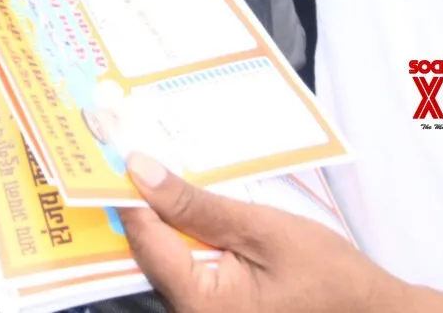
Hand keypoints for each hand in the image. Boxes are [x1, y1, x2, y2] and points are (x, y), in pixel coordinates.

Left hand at [120, 153, 409, 311]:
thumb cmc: (331, 277)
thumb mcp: (265, 230)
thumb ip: (199, 205)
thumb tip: (140, 171)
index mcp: (201, 306)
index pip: (144, 240)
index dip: (126, 192)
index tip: (111, 147)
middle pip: (148, 251)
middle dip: (141, 202)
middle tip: (129, 147)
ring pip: (164, 258)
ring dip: (163, 217)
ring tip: (157, 167)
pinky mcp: (214, 312)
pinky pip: (184, 268)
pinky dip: (184, 236)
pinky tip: (188, 205)